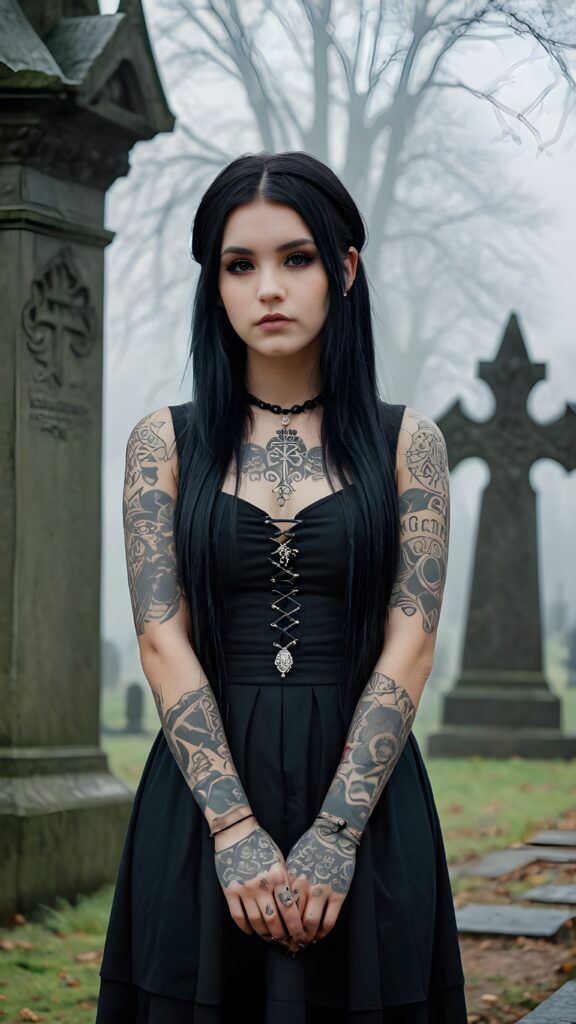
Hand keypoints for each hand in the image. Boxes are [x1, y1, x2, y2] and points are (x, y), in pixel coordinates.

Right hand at [213, 815, 305, 952]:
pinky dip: (246, 928)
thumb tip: (294, 907)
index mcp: (278, 876)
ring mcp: (244, 889)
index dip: (296, 928)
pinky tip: (252, 931)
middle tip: (286, 941)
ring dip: (265, 934)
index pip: (290, 910)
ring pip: (256, 922)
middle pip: (274, 921)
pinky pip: (238, 917)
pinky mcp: (229, 890)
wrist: (237, 832)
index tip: (300, 937)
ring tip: (271, 938)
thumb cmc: (262, 845)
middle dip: (282, 936)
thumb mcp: (280, 861)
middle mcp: (262, 885)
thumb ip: (286, 882)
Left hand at [285, 818, 357, 944]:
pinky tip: (319, 935)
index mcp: (289, 878)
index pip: (279, 910)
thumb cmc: (309, 846)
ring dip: (307, 938)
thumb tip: (277, 903)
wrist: (333, 834)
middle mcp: (303, 886)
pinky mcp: (339, 894)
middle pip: (293, 920)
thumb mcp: (291, 861)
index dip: (277, 927)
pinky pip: (329, 921)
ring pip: (311, 924)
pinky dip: (323, 933)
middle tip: (290, 946)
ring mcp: (322, 890)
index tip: (276, 936)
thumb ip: (285, 882)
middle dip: (291, 937)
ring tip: (305, 942)